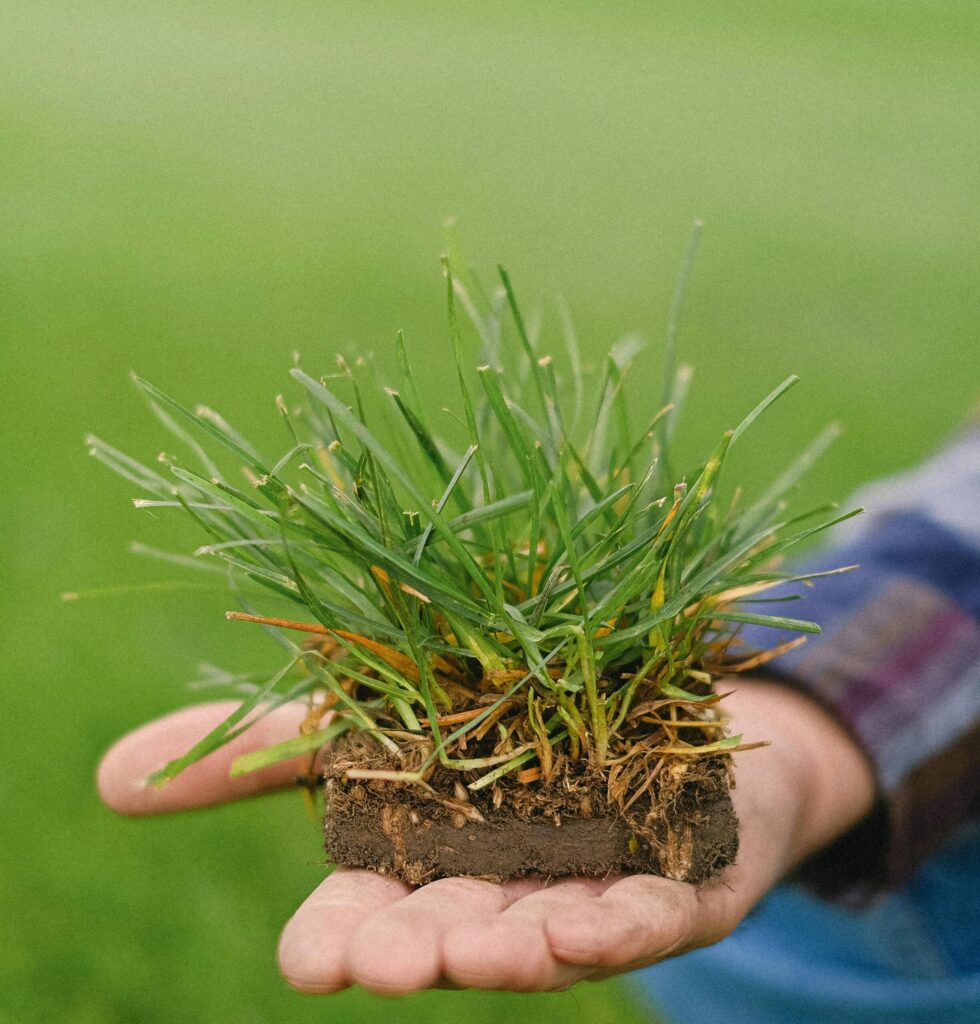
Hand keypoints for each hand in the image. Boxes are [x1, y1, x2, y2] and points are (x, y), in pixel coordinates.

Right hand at [97, 680, 873, 994]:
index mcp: (423, 863)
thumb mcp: (369, 719)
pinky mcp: (673, 877)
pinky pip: (655, 911)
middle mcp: (498, 889)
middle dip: (418, 951)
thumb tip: (109, 780)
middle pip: (451, 932)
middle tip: (386, 959)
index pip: (363, 916)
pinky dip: (627, 921)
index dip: (336, 941)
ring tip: (494, 953)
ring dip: (518, 949)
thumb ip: (262, 751)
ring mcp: (588, 886)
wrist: (631, 688)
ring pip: (549, 933)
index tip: (309, 959)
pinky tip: (600, 926)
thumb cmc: (484, 719)